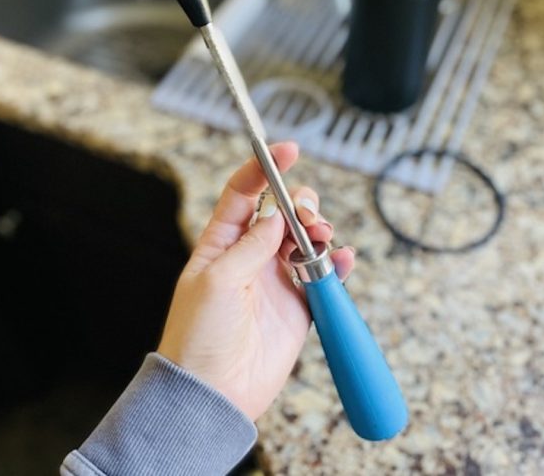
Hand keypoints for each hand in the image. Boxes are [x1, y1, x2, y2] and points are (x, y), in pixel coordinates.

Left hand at [157, 142, 354, 419]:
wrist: (213, 393)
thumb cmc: (199, 337)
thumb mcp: (218, 281)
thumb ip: (251, 246)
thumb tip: (277, 216)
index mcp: (221, 245)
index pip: (243, 194)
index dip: (263, 168)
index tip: (287, 150)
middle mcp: (250, 258)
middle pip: (283, 214)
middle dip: (301, 205)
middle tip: (308, 218)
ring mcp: (276, 281)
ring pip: (307, 241)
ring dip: (320, 232)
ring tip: (323, 240)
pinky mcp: (298, 308)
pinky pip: (325, 278)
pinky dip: (339, 265)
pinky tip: (343, 260)